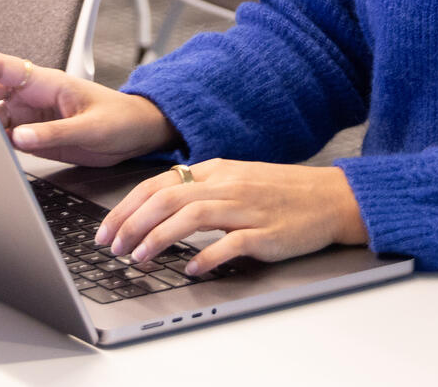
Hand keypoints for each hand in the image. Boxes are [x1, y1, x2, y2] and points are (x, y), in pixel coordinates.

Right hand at [0, 51, 178, 166]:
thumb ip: (54, 132)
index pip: (3, 67)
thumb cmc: (120, 119)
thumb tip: (19, 136)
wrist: (136, 135)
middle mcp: (32, 97)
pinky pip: (6, 139)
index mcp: (46, 82)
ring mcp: (30, 118)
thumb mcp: (91, 127)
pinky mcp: (33, 138)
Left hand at [95, 159, 367, 276]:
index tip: (107, 229)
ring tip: (139, 258)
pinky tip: (191, 268)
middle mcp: (226, 184)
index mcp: (215, 170)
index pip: (159, 184)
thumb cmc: (281, 192)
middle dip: (132, 223)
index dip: (127, 207)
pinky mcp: (265, 232)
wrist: (330, 197)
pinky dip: (207, 256)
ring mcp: (246, 208)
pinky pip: (231, 243)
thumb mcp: (236, 178)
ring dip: (159, 238)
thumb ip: (200, 189)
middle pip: (167, 198)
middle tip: (113, 246)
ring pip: (192, 215)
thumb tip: (159, 208)